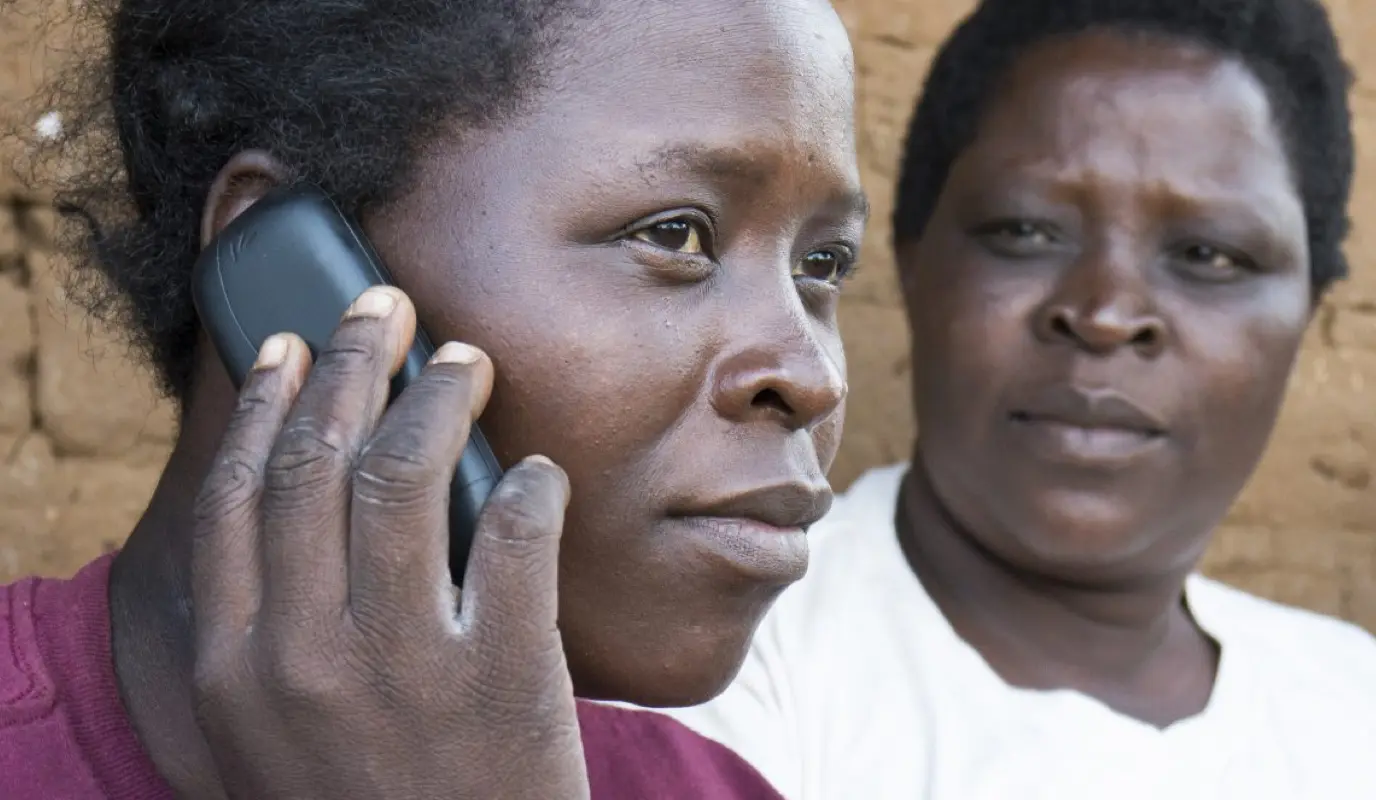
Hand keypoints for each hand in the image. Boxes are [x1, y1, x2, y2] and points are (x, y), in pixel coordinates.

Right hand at [188, 286, 587, 798]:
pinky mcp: (503, 676)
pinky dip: (531, 487)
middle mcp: (305, 655)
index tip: (289, 345)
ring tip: (466, 360)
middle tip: (385, 310)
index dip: (264, 403)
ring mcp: (405, 665)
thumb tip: (302, 492)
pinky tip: (538, 471)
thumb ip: (271, 627)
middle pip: (316, 461)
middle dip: (351, 363)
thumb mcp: (274, 732)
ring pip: (406, 476)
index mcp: (237, 667)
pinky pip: (517, 537)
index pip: (236, 496)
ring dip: (439, 397)